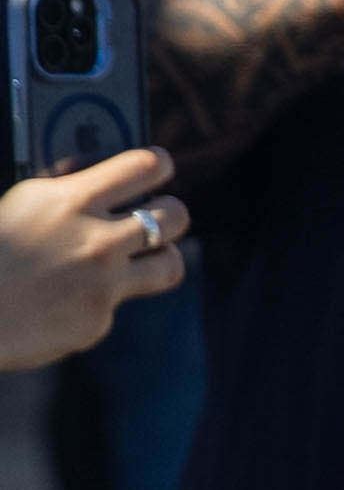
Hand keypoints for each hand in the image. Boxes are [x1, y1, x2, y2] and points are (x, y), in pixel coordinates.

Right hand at [0, 147, 187, 370]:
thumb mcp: (21, 202)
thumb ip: (65, 186)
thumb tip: (95, 172)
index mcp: (72, 201)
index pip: (148, 166)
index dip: (159, 165)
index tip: (159, 170)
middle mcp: (98, 241)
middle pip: (176, 216)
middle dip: (169, 214)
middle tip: (155, 218)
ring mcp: (103, 285)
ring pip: (170, 265)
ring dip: (160, 259)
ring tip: (139, 259)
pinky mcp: (96, 323)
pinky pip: (117, 306)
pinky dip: (98, 301)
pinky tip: (66, 300)